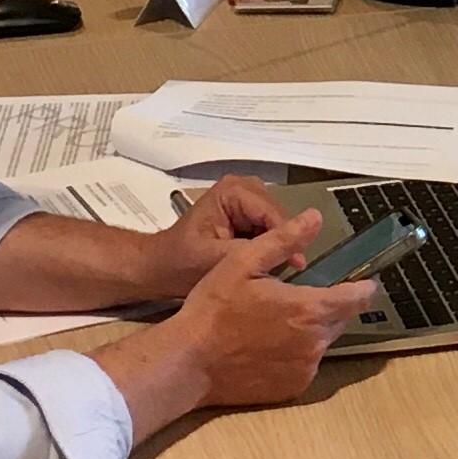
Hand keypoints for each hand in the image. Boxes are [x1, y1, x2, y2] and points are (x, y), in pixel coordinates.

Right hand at [150, 216, 379, 412]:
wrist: (188, 363)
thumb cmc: (213, 309)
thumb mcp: (243, 262)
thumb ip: (283, 239)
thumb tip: (315, 217)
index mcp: (308, 310)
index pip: (357, 298)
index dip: (363, 287)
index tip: (364, 280)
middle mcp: (314, 344)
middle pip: (340, 319)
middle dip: (328, 306)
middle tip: (297, 296)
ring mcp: (304, 369)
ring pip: (322, 343)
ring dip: (310, 330)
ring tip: (275, 322)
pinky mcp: (292, 389)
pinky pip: (305, 365)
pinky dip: (295, 354)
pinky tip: (267, 347)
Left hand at [153, 171, 296, 285]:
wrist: (160, 268)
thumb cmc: (180, 263)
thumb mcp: (215, 259)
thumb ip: (254, 251)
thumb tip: (296, 251)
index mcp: (232, 191)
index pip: (272, 212)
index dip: (287, 238)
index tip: (298, 265)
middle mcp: (242, 188)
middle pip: (278, 214)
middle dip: (284, 241)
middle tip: (289, 270)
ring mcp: (245, 200)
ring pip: (277, 222)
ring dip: (279, 244)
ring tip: (281, 269)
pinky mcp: (246, 214)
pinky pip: (269, 229)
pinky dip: (270, 246)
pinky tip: (270, 265)